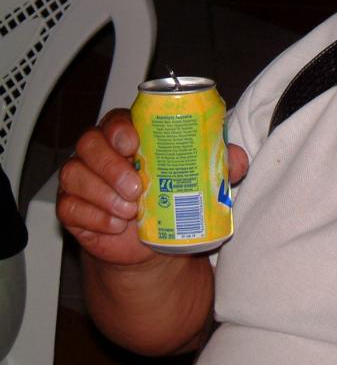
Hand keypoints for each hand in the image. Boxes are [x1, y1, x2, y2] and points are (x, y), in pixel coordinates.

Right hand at [57, 109, 249, 265]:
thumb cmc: (173, 198)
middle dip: (111, 165)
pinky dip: (94, 216)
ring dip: (103, 194)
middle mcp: (100, 153)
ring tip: (130, 211)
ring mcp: (82, 180)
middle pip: (89, 144)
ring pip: (75, 175)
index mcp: (129, 136)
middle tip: (137, 187)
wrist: (154, 244)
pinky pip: (71, 208)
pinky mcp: (73, 209)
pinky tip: (115, 225)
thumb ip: (219, 165)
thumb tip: (236, 159)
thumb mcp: (201, 181)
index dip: (120, 128)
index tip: (134, 143)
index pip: (116, 120)